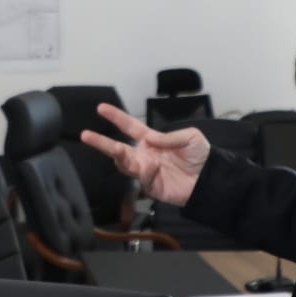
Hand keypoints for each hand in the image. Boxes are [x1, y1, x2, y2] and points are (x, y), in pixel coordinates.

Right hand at [78, 103, 210, 206]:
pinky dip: (147, 171)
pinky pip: (143, 178)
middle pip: (118, 148)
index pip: (130, 127)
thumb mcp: (190, 136)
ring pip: (125, 165)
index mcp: (152, 140)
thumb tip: (150, 139)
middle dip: (101, 142)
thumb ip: (169, 136)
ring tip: (116, 149)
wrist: (210, 179)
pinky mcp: (151, 187)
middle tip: (86, 135)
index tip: (101, 108)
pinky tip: (155, 166)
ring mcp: (146, 172)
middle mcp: (144, 155)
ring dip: (120, 157)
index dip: (116, 117)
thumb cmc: (201, 157)